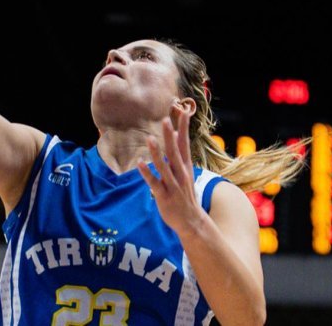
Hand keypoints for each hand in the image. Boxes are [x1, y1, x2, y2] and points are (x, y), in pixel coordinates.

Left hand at [137, 104, 203, 237]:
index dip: (183, 127)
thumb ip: (179, 154)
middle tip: (165, 119)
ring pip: (164, 167)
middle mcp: (181, 174)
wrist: (192, 221)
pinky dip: (147, 174)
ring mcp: (173, 185)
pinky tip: (140, 164)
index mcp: (185, 166)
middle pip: (175, 152)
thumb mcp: (185, 173)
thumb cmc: (185, 194)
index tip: (183, 111)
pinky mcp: (164, 196)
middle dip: (170, 136)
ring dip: (157, 153)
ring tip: (150, 138)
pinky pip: (154, 183)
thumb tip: (176, 135)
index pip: (185, 143)